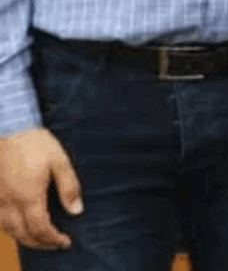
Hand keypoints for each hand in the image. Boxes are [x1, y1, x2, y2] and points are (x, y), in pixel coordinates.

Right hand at [0, 127, 83, 249]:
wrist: (9, 125)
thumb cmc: (34, 141)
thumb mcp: (59, 160)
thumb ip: (69, 187)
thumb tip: (76, 210)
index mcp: (29, 197)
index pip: (41, 230)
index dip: (54, 239)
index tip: (65, 241)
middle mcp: (11, 202)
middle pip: (24, 235)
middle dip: (40, 244)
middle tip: (53, 244)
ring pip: (8, 231)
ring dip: (23, 239)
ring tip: (37, 239)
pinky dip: (9, 229)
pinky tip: (16, 225)